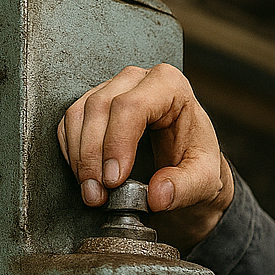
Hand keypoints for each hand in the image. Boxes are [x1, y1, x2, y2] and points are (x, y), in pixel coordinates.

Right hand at [57, 63, 233, 250]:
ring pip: (80, 114)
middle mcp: (138, 80)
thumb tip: (157, 195)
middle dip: (93, 155)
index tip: (114, 179)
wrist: (188, 165)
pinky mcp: (94, 104)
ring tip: (91, 192)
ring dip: (79, 157)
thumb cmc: (197, 163)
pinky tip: (84, 176)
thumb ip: (185, 187)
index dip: (117, 143)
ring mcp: (112, 88)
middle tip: (98, 193)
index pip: (132, 106)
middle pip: (100, 107)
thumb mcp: (204, 180)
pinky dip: (72, 152)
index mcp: (170, 86)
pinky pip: (70, 123)